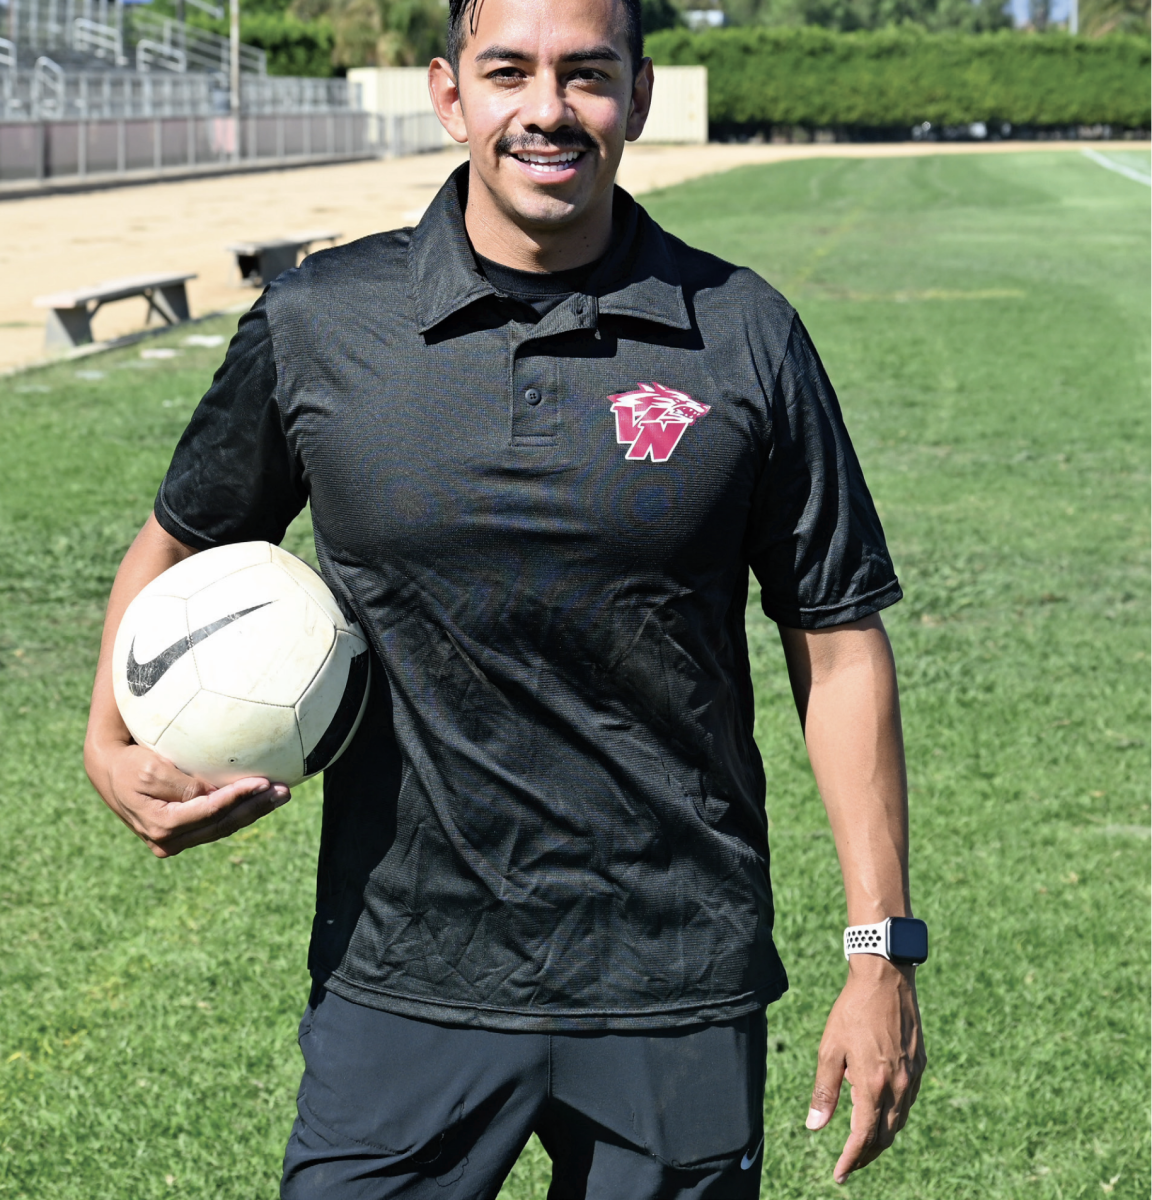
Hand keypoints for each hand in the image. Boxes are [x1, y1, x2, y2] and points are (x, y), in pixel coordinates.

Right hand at [85, 735, 290, 857]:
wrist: (109, 773)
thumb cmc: (130, 765)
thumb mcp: (152, 770)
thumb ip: (183, 784)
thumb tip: (214, 791)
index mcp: (162, 825)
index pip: (210, 812)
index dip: (239, 797)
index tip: (263, 781)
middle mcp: (169, 840)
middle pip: (222, 824)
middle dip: (256, 808)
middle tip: (283, 792)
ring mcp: (175, 840)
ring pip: (222, 827)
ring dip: (254, 811)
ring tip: (280, 795)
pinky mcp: (181, 833)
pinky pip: (215, 823)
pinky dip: (239, 811)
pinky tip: (260, 799)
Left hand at [805, 955, 924, 1183]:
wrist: (885, 979)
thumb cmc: (852, 1011)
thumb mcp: (830, 1049)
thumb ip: (825, 1091)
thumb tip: (815, 1128)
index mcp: (873, 1084)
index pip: (863, 1137)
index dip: (851, 1160)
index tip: (838, 1175)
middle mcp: (898, 1087)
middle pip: (884, 1137)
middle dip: (865, 1155)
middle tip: (848, 1164)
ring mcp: (913, 1077)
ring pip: (898, 1122)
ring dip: (880, 1137)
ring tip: (861, 1143)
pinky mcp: (920, 1066)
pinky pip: (907, 1102)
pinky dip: (892, 1115)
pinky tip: (879, 1111)